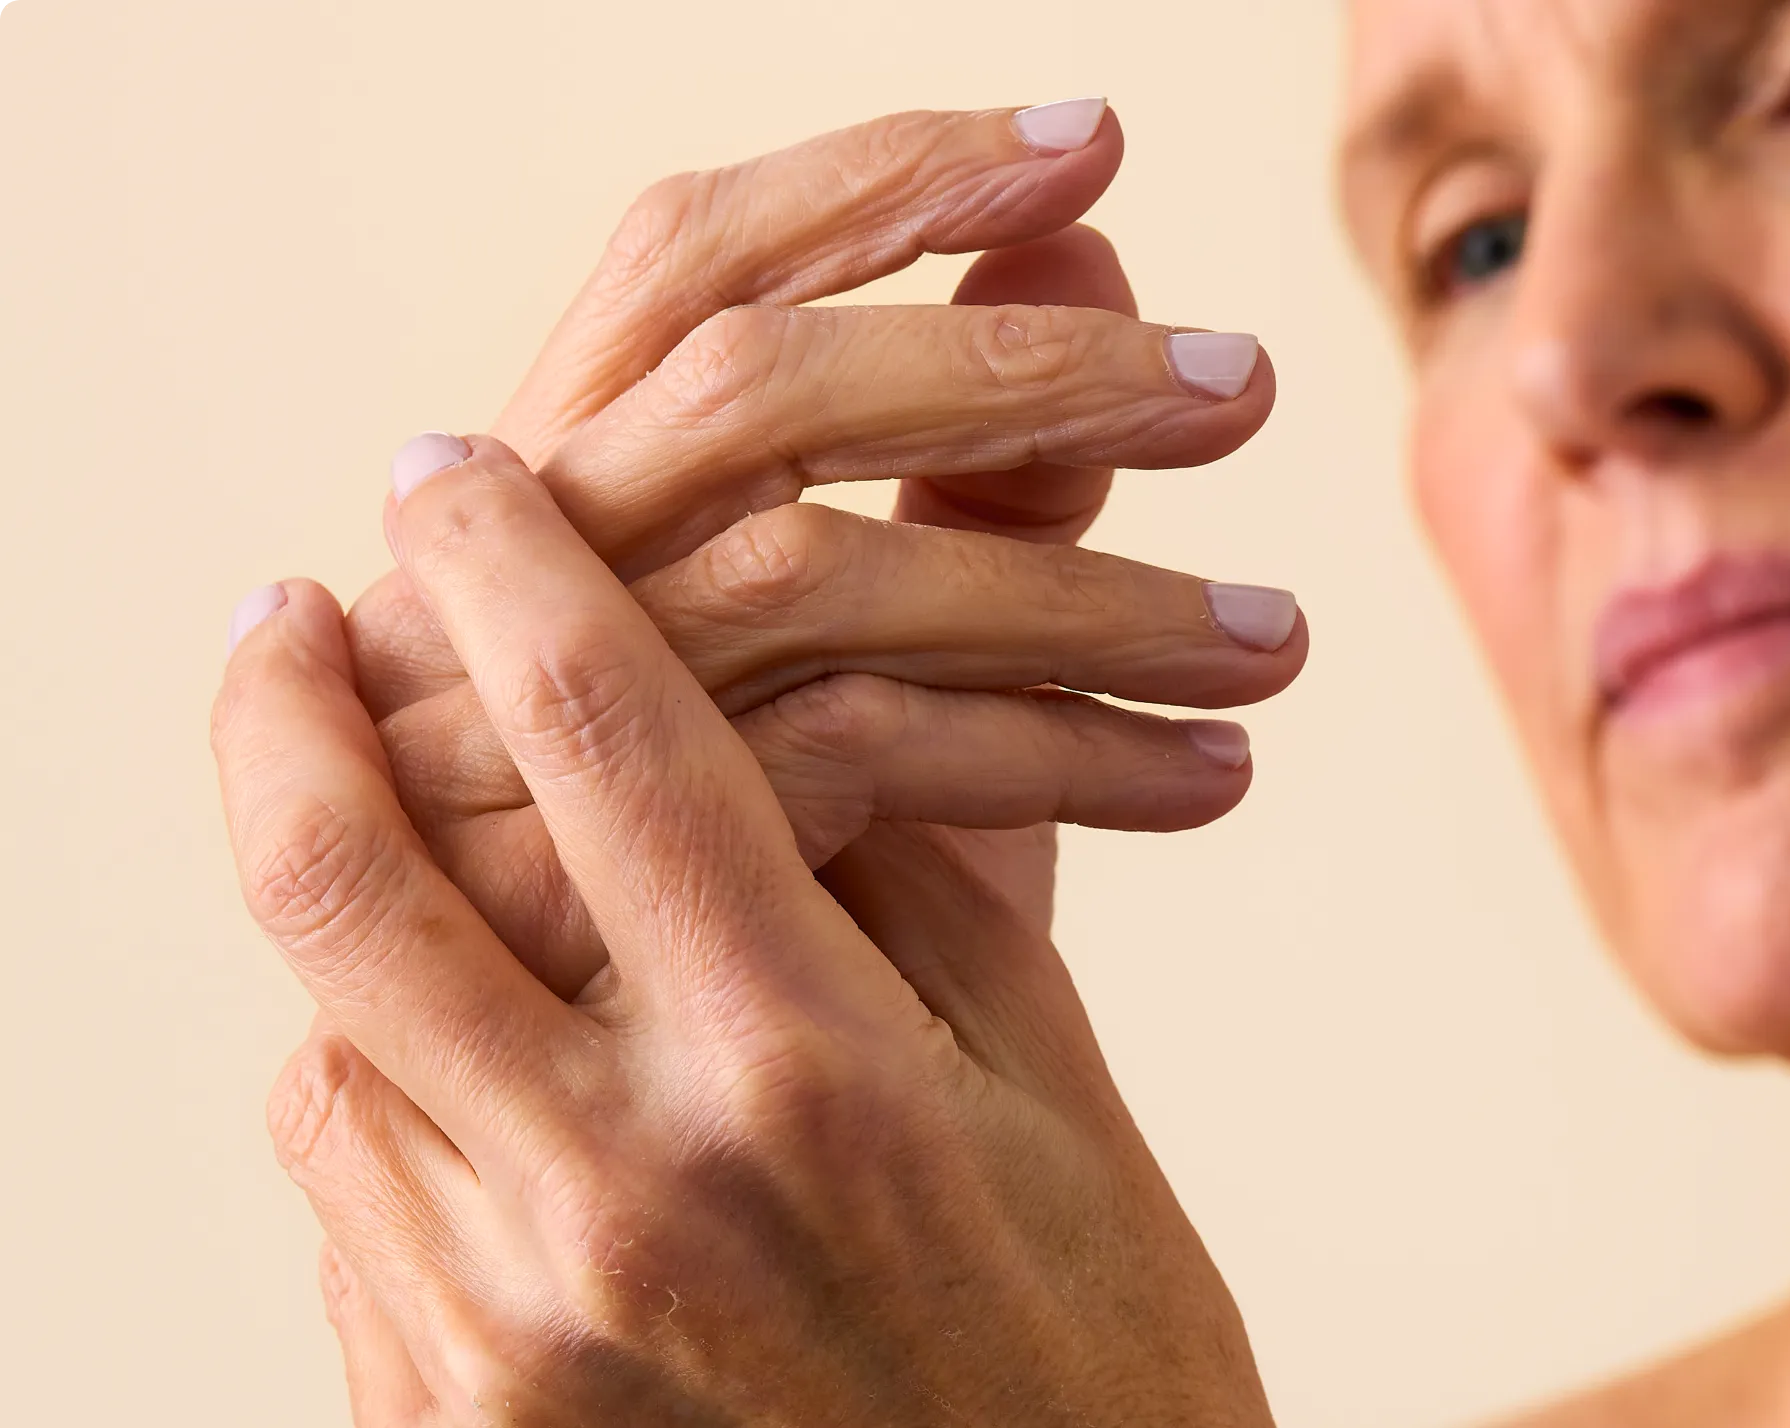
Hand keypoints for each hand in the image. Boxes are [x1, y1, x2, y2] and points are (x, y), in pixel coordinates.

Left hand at [215, 437, 1276, 1426]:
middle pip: (355, 879)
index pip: (611, 743)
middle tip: (277, 612)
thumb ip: (919, 905)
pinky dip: (376, 1087)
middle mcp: (626, 1197)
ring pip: (323, 1043)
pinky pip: (351, 1212)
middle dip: (282, 710)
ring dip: (330, 911)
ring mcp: (515, 1337)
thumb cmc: (1099, 1372)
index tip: (449, 465)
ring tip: (371, 825)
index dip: (512, 568)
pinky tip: (445, 1048)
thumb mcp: (1057, 1112)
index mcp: (810, 1077)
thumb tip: (807, 722)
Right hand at [345, 103, 1283, 942]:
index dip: (879, 178)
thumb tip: (1087, 238)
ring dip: (1087, 589)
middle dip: (1020, 364)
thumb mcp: (891, 660)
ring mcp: (514, 724)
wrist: (670, 1157)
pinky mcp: (582, 879)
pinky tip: (1213, 780)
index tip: (1091, 143)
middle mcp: (501, 573)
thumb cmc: (783, 880)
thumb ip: (974, 458)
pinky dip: (1060, 752)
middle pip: (756, 390)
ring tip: (1279, 637)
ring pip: (818, 574)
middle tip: (1245, 389)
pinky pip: (856, 758)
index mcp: (553, 480)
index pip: (684, 257)